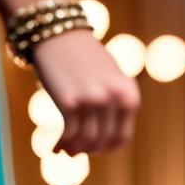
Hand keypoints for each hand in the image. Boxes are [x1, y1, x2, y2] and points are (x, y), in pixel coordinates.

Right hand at [33, 28, 139, 153]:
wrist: (56, 32)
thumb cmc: (83, 57)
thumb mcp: (110, 79)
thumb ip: (115, 105)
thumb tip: (108, 141)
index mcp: (130, 95)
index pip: (122, 137)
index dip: (108, 148)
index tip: (96, 149)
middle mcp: (115, 99)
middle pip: (103, 141)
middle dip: (89, 150)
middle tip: (77, 152)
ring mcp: (93, 101)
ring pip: (86, 141)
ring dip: (75, 150)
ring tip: (65, 151)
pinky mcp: (69, 101)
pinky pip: (69, 134)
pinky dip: (61, 144)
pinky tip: (54, 148)